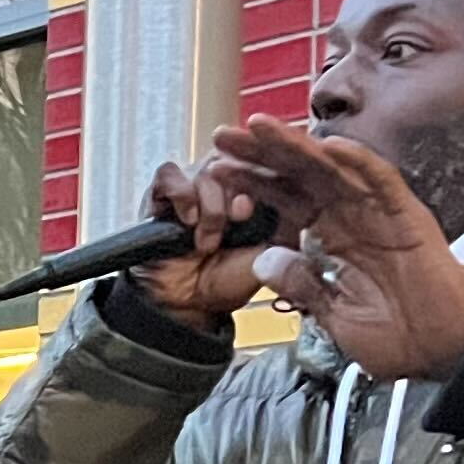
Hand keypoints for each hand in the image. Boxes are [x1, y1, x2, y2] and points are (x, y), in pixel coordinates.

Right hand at [121, 154, 282, 326]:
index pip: (268, 159)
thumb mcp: (270, 253)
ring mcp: (194, 183)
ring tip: (208, 242)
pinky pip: (170, 174)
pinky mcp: (163, 192)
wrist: (187, 304)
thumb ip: (287, 222)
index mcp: (258, 191)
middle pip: (238, 158)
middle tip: (240, 218)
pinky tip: (188, 219)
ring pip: (208, 168)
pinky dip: (181, 194)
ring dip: (211, 207)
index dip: (268, 172)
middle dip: (239, 191)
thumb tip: (300, 192)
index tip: (268, 196)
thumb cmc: (228, 281)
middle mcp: (227, 181)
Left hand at [209, 115, 463, 382]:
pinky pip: (382, 182)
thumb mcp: (332, 316)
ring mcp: (379, 212)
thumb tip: (263, 260)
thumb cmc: (394, 336)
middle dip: (262, 152)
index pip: (284, 198)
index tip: (216, 168)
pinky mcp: (408, 216)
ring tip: (260, 127)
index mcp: (329, 236)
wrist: (442, 352)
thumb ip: (300, 286)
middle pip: (300, 173)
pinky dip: (358, 163)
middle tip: (223, 135)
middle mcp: (350, 215)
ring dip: (297, 147)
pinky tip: (330, 147)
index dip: (251, 181)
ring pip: (333, 168)